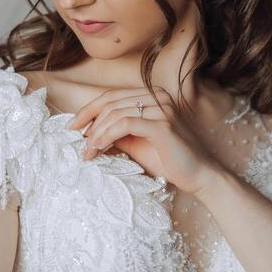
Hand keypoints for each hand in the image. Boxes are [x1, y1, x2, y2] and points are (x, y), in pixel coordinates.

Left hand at [67, 86, 219, 195]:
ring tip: (87, 150)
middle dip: (89, 122)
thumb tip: (88, 131)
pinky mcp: (163, 125)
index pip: (112, 96)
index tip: (73, 126)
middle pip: (111, 102)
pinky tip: (98, 147)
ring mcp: (162, 109)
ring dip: (96, 132)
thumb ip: (116, 132)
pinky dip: (108, 134)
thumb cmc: (168, 160)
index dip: (88, 109)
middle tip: (77, 142)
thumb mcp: (135, 142)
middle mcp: (158, 96)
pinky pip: (127, 123)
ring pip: (116, 112)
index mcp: (152, 96)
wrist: (198, 175)